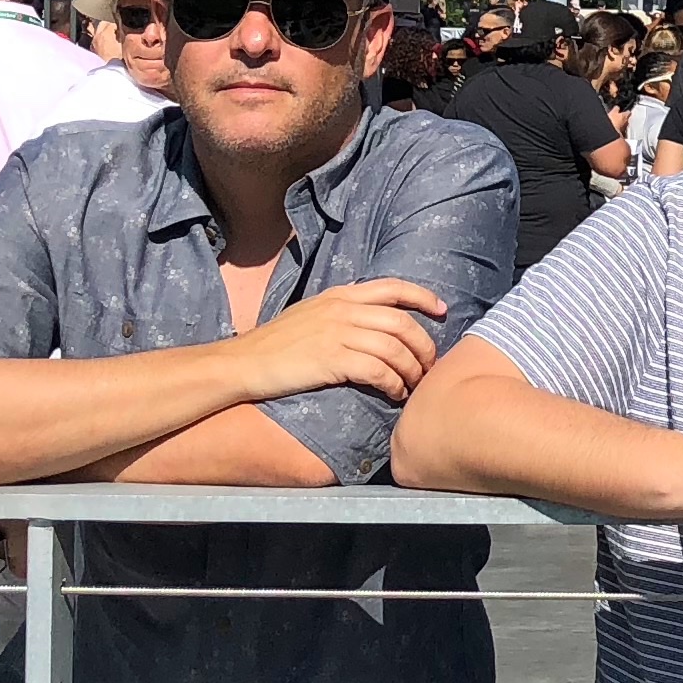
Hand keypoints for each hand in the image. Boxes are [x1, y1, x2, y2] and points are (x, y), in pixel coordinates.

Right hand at [234, 279, 449, 405]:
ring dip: (411, 370)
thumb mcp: (309, 314)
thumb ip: (339, 311)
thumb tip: (369, 318)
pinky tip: (394, 394)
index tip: (442, 310)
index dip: (422, 297)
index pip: (392, 287)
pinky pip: (378, 370)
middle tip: (430, 366)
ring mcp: (336, 334)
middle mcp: (342, 310)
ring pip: (395, 348)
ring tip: (414, 386)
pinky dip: (393, 383)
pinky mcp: (330, 360)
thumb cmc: (273, 345)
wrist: (241, 364)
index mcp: (339, 296)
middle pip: (402, 322)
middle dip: (424, 345)